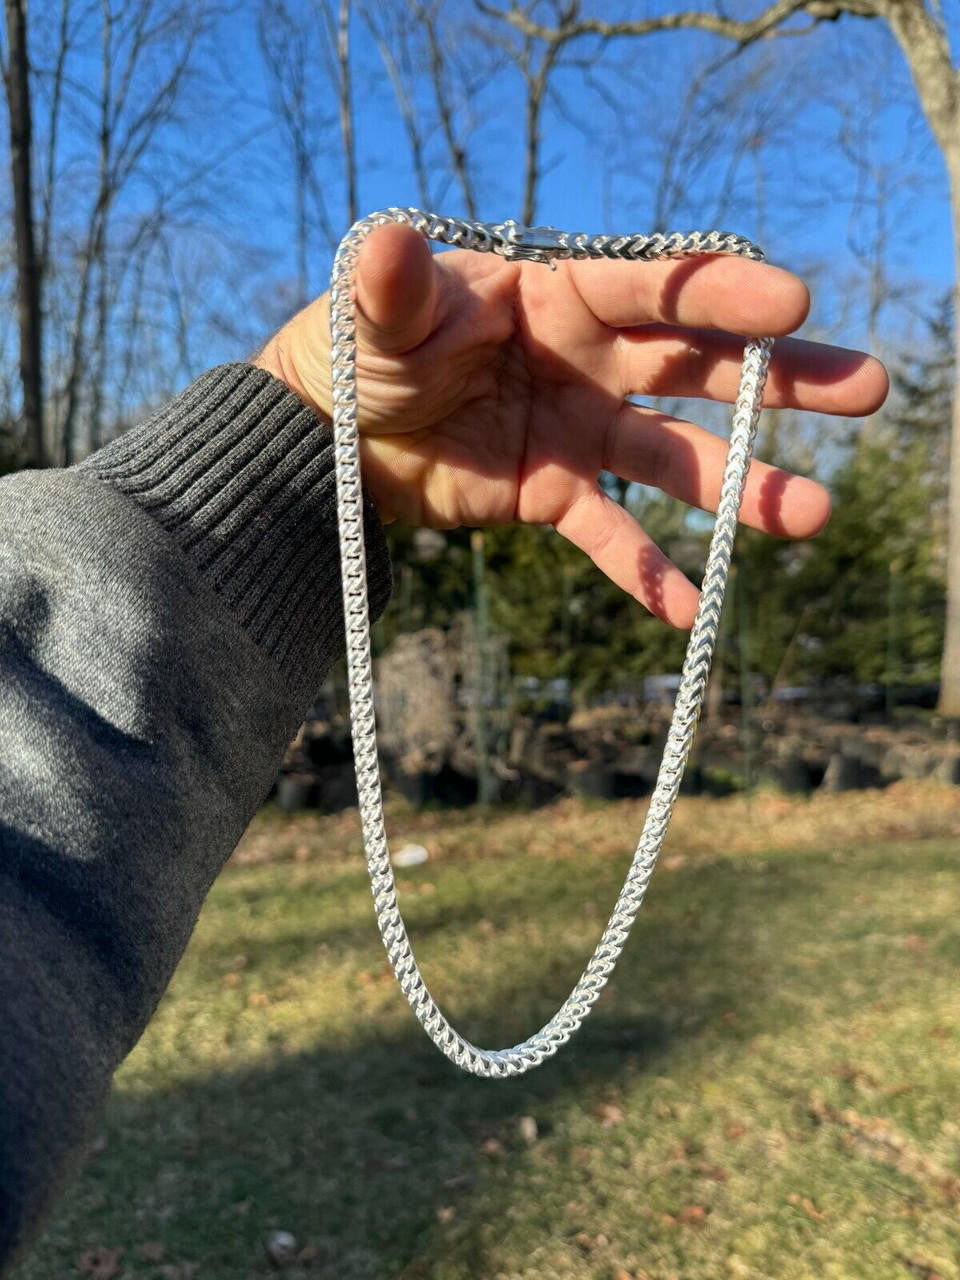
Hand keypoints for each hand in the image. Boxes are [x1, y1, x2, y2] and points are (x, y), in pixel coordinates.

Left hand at [256, 223, 887, 627]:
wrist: (335, 432)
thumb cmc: (360, 349)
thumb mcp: (378, 315)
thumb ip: (394, 288)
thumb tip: (385, 245)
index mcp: (561, 297)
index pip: (655, 291)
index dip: (721, 297)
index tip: (793, 304)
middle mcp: (590, 360)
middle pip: (698, 369)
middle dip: (777, 380)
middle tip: (864, 391)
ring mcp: (581, 431)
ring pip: (676, 461)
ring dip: (742, 489)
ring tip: (812, 516)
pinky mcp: (556, 494)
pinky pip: (610, 537)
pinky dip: (645, 572)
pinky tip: (689, 611)